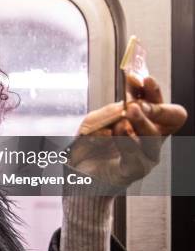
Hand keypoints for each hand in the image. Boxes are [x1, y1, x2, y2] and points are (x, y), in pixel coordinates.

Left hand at [71, 76, 186, 186]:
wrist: (77, 172)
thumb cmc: (91, 144)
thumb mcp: (95, 120)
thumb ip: (111, 111)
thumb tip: (127, 103)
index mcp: (145, 120)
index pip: (160, 101)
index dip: (153, 89)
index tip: (138, 79)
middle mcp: (151, 136)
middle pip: (172, 117)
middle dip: (155, 106)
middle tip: (136, 103)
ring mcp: (146, 155)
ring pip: (153, 136)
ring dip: (140, 123)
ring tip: (127, 114)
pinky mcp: (134, 170)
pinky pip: (137, 157)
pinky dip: (128, 143)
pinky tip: (120, 133)